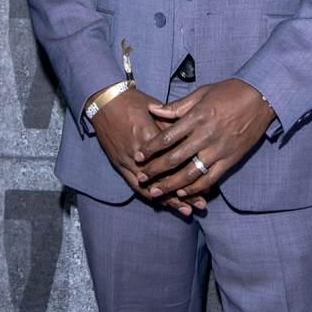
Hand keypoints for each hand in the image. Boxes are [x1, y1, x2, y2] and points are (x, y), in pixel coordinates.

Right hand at [90, 88, 206, 214]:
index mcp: (148, 135)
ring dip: (169, 200)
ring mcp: (126, 161)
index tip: (207, 180)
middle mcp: (137, 152)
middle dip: (184, 192)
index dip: (190, 171)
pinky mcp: (118, 165)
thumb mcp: (155, 109)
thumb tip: (190, 139)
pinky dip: (150, 195)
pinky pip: (135, 186)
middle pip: (164, 177)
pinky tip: (162, 203)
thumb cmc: (132, 101)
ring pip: (150, 187)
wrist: (104, 102)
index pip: (173, 158)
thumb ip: (171, 125)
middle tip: (201, 202)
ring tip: (186, 210)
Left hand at [134, 79, 275, 198]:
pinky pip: (210, 178)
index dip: (150, 149)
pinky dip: (194, 188)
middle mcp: (206, 135)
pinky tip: (182, 192)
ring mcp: (219, 149)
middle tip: (141, 178)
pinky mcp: (231, 159)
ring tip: (156, 192)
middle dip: (155, 171)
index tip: (138, 156)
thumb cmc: (229, 92)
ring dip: (170, 185)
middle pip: (175, 158)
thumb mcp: (202, 93)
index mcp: (198, 117)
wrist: (261, 98)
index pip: (167, 137)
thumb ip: (177, 106)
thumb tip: (153, 109)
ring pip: (190, 173)